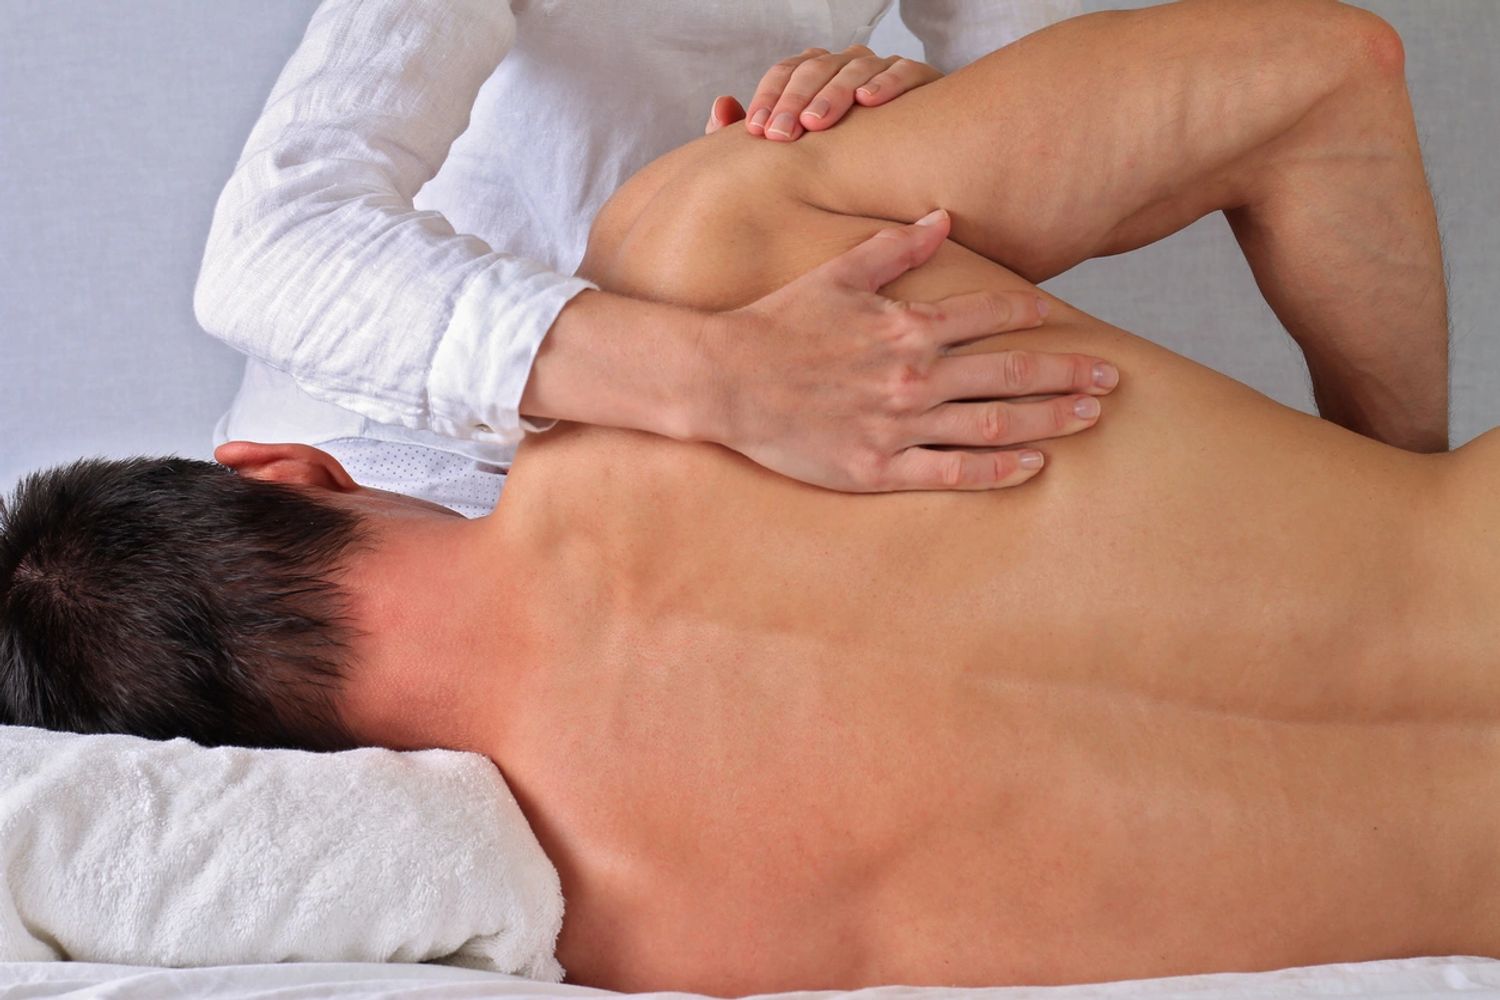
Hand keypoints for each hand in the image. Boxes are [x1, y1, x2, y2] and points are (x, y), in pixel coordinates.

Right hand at [700, 210, 1120, 491]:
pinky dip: (1000, 470)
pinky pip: (954, 473)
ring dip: (1051, 419)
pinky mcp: (880, 469)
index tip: (1062, 318)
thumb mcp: (837, 275)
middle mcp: (914, 375)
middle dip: (1068, 373)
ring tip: (1091, 417)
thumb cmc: (778, 323)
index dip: (1032, 314)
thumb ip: (894, 249)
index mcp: (907, 326)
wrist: (726, 380)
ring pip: (995, 424)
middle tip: (1112, 377)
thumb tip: (941, 219)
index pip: (988, 315)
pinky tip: (1036, 466)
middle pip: (1010, 372)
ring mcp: (900, 426)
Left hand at [704, 44, 940, 140]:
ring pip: (855, 67)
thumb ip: (752, 129)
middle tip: (780, 135)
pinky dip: (886, 82)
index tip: (756, 131)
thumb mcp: (792, 148)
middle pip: (815, 68)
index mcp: (814, 74)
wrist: (904, 165)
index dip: (768, 97)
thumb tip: (721, 107)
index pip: (785, 72)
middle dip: (794, 101)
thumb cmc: (840, 156)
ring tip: (816, 123)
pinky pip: (905, 71)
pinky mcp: (920, 77)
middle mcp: (845, 64)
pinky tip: (869, 101)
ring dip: (833, 93)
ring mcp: (881, 68)